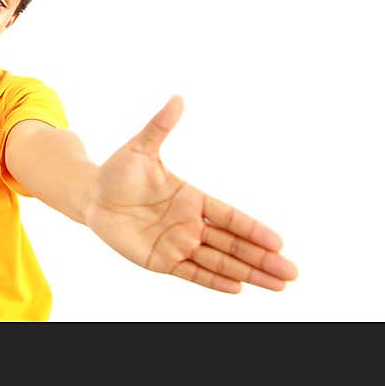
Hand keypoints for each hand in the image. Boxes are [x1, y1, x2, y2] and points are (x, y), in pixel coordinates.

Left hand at [85, 95, 298, 292]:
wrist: (92, 195)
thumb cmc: (118, 171)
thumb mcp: (140, 148)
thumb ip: (160, 127)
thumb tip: (177, 97)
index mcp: (192, 198)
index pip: (230, 217)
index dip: (253, 229)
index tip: (278, 241)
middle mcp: (191, 223)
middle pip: (233, 244)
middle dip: (262, 258)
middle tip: (292, 272)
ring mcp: (178, 243)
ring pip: (219, 261)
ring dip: (248, 273)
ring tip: (278, 286)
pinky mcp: (161, 260)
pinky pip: (192, 273)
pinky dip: (214, 281)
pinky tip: (238, 288)